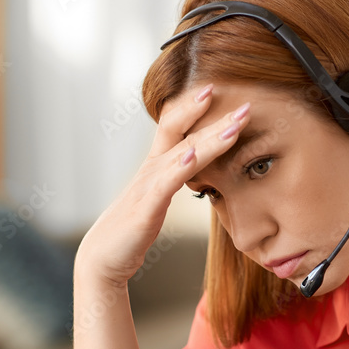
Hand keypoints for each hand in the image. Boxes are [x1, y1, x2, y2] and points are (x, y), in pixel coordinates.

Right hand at [75, 83, 251, 285]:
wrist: (103, 259)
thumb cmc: (132, 230)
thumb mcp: (158, 199)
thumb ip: (175, 179)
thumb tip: (198, 166)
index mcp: (156, 167)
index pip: (176, 128)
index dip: (196, 107)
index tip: (220, 90)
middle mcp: (151, 170)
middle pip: (185, 135)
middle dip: (215, 117)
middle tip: (245, 104)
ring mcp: (147, 188)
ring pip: (182, 156)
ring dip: (210, 139)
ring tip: (233, 125)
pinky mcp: (145, 210)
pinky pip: (165, 185)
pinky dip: (180, 168)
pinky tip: (194, 155)